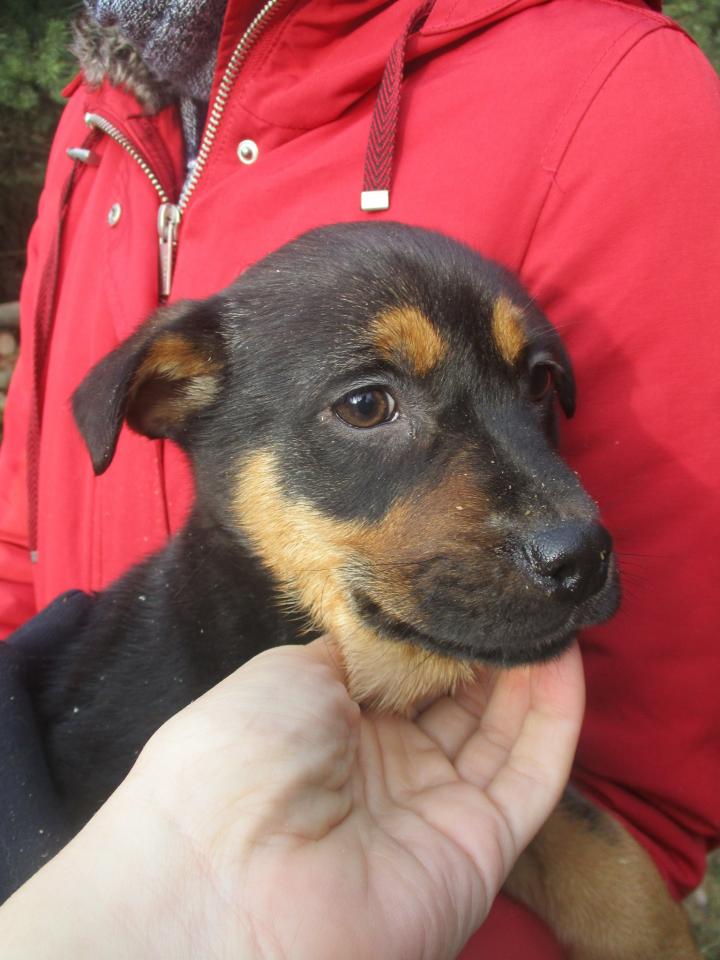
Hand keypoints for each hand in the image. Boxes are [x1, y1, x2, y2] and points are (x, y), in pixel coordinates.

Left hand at [1, 639, 583, 959]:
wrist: (230, 875)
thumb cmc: (239, 753)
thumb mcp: (287, 673)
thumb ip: (356, 649)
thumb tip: (396, 629)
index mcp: (329, 726)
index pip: (404, 672)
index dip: (437, 632)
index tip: (470, 581)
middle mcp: (383, 768)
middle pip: (456, 700)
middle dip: (488, 645)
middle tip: (519, 587)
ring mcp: (432, 808)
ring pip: (500, 731)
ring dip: (530, 669)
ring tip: (549, 606)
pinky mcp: (480, 846)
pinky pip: (530, 773)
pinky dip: (554, 715)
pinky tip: (564, 655)